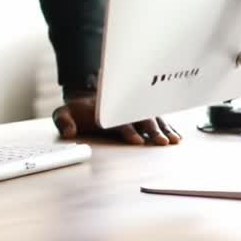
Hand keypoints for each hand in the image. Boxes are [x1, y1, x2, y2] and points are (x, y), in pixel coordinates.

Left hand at [52, 95, 181, 145]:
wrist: (88, 97)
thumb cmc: (78, 110)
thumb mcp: (64, 113)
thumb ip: (63, 121)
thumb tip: (68, 132)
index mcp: (108, 110)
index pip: (120, 120)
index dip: (128, 130)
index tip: (137, 140)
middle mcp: (124, 109)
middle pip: (141, 119)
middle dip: (151, 130)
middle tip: (161, 142)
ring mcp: (135, 111)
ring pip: (153, 119)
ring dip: (164, 129)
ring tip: (173, 140)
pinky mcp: (143, 115)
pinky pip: (159, 120)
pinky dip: (169, 127)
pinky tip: (177, 137)